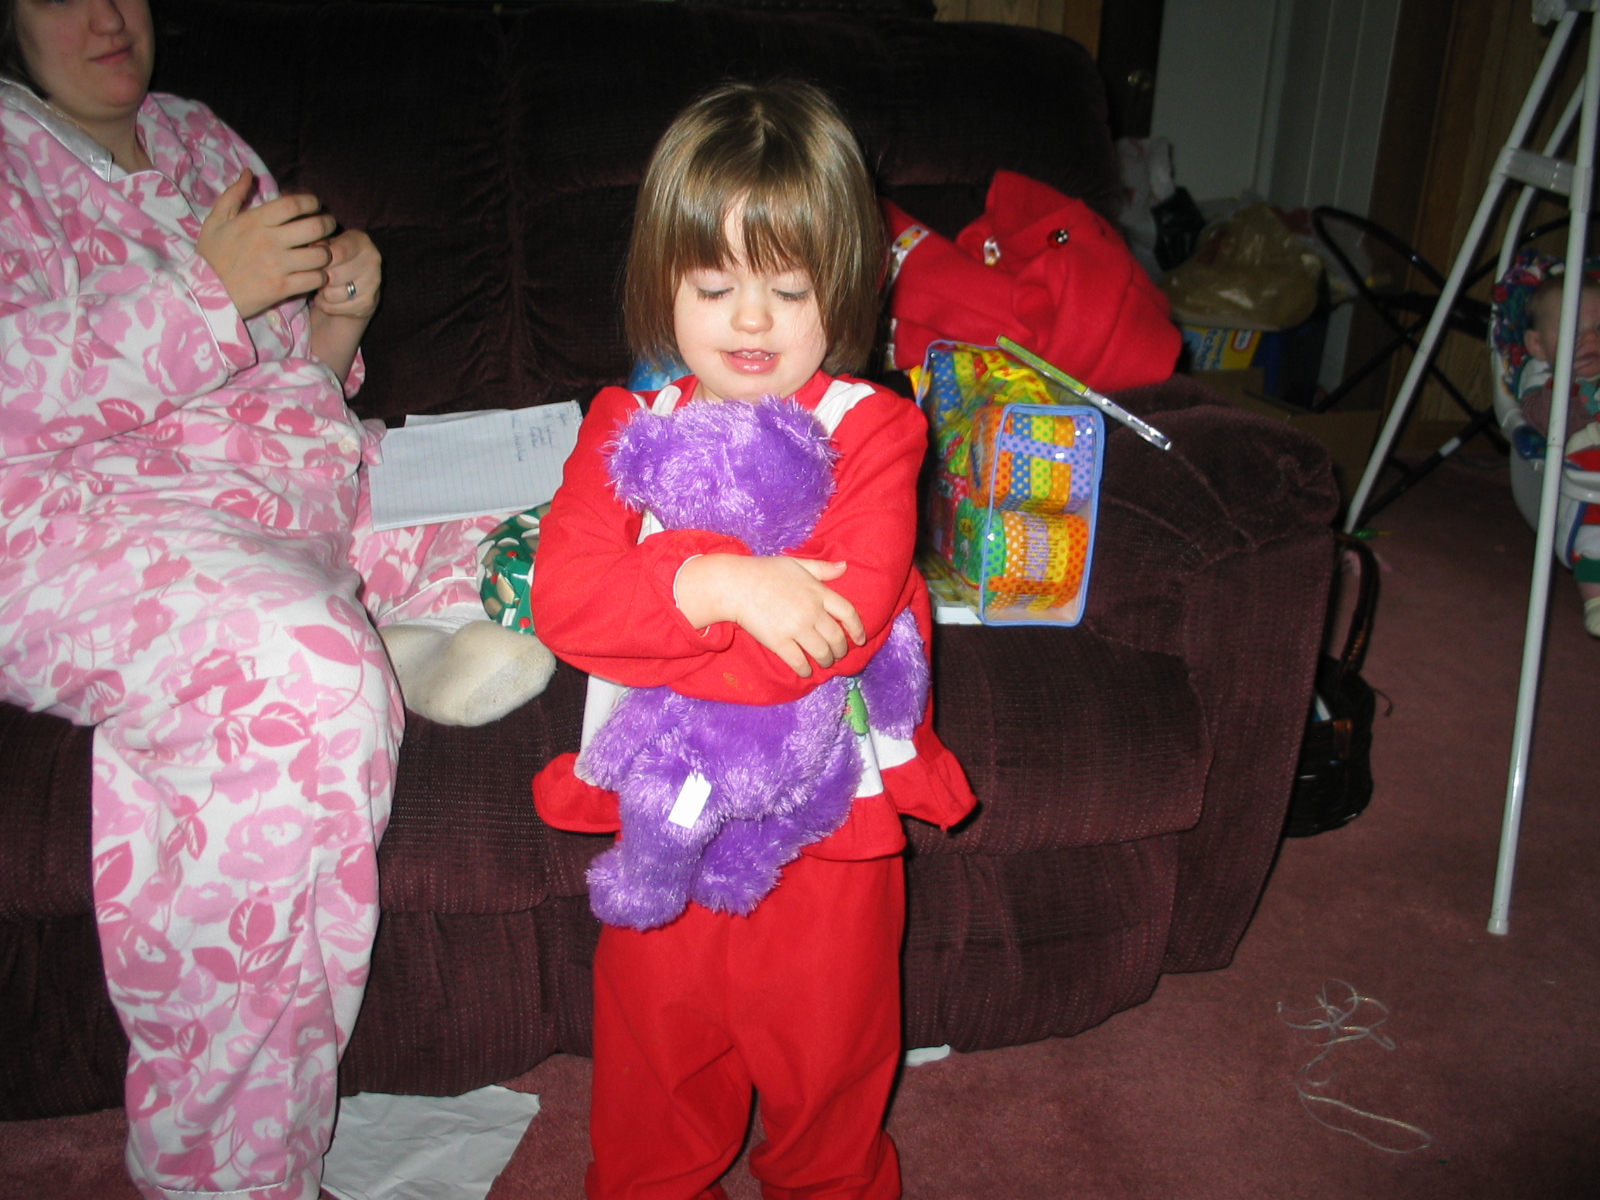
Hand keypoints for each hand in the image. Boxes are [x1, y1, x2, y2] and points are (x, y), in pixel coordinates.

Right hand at [196, 170, 335, 319]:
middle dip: (328, 225)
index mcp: (255, 221)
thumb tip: (248, 172)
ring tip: (321, 254)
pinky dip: (320, 277)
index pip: (294, 204)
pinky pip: (315, 279)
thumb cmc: (211, 256)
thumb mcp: (215, 221)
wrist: (203, 294)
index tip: (315, 206)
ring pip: (320, 255)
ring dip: (326, 253)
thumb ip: (233, 195)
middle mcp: (270, 240)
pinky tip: (315, 275)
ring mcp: (278, 265)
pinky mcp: (282, 288)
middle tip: (328, 227)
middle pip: (315, 227)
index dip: (311, 202)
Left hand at [311, 230, 381, 320]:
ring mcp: (373, 283)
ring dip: (323, 293)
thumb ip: (317, 245)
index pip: (334, 253)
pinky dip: (326, 306)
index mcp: (361, 241)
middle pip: (332, 275)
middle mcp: (372, 259)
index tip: (313, 263)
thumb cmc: (334, 260)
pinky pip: (334, 307)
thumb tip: (311, 252)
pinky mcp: (369, 303)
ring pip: (331, 294)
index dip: (318, 261)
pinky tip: (330, 299)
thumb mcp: (325, 246)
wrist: (354, 284)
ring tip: (325, 288)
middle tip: (320, 277)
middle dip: (320, 279)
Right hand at [675, 554, 865, 677]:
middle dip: (841, 650)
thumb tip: (845, 566)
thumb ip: (822, 569)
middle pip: (837, 638)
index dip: (858, 629)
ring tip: (824, 663)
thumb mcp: (797, 564)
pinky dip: (805, 670)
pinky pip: (799, 662)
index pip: (848, 613)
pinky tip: (805, 671)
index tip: (860, 639)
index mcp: (818, 591)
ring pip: (822, 653)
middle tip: (838, 654)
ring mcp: (796, 628)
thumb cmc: (765, 571)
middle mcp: (812, 611)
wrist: (735, 585)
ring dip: (826, 661)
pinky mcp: (779, 642)